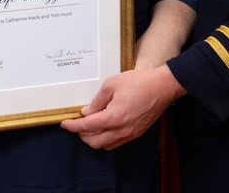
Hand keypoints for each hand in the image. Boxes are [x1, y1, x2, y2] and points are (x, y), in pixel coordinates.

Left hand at [60, 65, 183, 149]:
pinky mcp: (137, 133)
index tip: (65, 124)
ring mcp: (130, 133)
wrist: (162, 86)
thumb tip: (87, 112)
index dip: (73, 126)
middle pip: (94, 142)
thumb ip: (97, 101)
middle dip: (82, 135)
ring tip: (90, 126)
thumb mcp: (111, 85)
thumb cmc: (138, 82)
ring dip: (94, 139)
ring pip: (106, 145)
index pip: (87, 127)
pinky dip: (106, 139)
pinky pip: (117, 142)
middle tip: (77, 124)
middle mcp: (122, 130)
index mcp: (114, 117)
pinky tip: (104, 128)